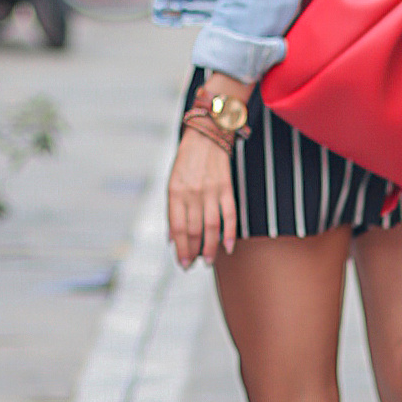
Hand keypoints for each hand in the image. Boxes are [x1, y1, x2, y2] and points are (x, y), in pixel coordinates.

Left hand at [168, 128, 238, 266]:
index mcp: (175, 192)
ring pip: (211, 227)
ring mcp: (211, 191)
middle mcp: (192, 193)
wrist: (206, 136)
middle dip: (193, 252)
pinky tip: (228, 247)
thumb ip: (172, 211)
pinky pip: (230, 215)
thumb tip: (171, 239)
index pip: (177, 228)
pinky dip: (230, 233)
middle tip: (193, 264)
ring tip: (208, 261)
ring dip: (210, 248)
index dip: (180, 249)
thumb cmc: (186, 163)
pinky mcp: (226, 188)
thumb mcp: (172, 183)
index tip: (182, 263)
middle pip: (194, 231)